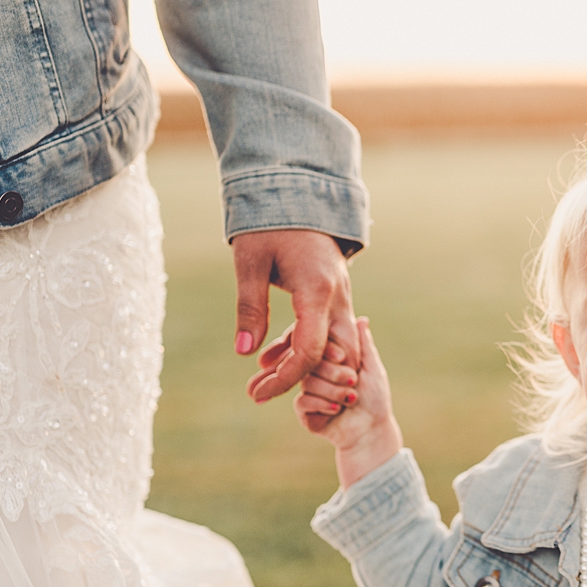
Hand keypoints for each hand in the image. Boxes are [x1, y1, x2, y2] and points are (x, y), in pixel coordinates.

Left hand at [233, 227, 357, 405]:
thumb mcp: (250, 263)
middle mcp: (337, 296)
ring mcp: (341, 294)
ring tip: (263, 375)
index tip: (257, 394)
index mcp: (317, 290)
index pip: (310, 350)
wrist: (297, 192)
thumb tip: (245, 353)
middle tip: (262, 391)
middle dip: (305, 381)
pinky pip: (331, 330)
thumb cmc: (269, 224)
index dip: (286, 378)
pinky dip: (309, 347)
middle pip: (337, 355)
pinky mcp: (335, 293)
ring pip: (337, 345)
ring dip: (307, 365)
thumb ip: (250, 307)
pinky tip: (274, 354)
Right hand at [298, 318, 402, 484]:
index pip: (319, 346)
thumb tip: (362, 319)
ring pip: (307, 382)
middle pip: (311, 363)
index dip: (331, 352)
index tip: (345, 358)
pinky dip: (322, 404)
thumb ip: (364, 344)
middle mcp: (317, 373)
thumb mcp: (371, 368)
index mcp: (331, 361)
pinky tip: (337, 409)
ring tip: (350, 398)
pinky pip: (302, 401)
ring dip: (332, 391)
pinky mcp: (304, 411)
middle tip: (353, 382)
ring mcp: (309, 392)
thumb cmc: (374, 398)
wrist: (370, 430)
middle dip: (335, 374)